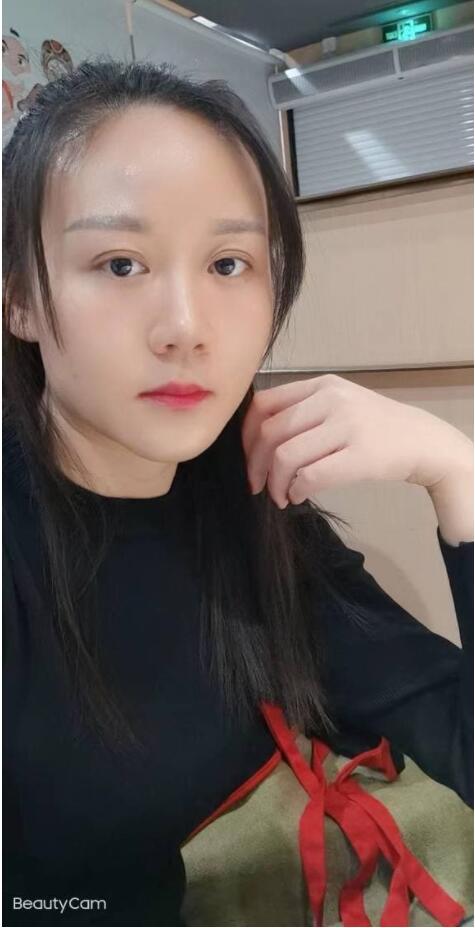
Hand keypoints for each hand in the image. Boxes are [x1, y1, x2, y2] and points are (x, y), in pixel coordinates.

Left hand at [241, 374, 472, 508]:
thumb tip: (255, 443)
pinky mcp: (361, 455)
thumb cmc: (374, 428)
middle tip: (258, 486)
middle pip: (270, 432)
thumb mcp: (339, 404)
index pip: (264, 404)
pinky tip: (298, 496)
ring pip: (285, 456)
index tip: (248, 459)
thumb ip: (302, 412)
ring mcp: (347, 425)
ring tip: (281, 495)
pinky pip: (311, 476)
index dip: (246, 436)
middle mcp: (332, 399)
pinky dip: (296, 490)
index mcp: (322, 385)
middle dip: (256, 465)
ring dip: (275, 483)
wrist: (423, 441)